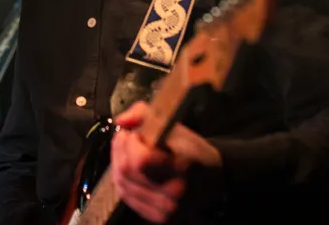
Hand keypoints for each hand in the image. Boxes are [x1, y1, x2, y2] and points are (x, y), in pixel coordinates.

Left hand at [111, 102, 222, 223]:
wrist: (209, 177)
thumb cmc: (192, 150)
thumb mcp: (173, 123)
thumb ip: (143, 113)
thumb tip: (121, 122)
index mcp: (183, 167)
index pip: (140, 159)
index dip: (132, 142)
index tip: (138, 133)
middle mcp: (174, 194)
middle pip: (126, 170)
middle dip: (122, 148)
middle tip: (132, 138)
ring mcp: (165, 209)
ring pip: (121, 183)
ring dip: (119, 162)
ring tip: (131, 152)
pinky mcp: (157, 216)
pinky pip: (125, 195)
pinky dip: (123, 179)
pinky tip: (131, 169)